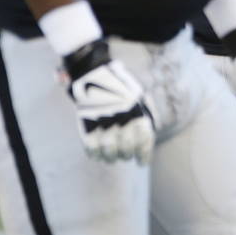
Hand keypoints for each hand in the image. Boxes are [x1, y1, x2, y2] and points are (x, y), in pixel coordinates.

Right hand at [62, 40, 155, 163]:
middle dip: (127, 155)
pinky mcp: (86, 123)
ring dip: (111, 158)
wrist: (93, 71)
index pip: (144, 139)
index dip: (143, 154)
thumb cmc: (119, 85)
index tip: (141, 162)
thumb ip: (144, 115)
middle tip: (126, 156)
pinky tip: (98, 155)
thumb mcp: (138, 96)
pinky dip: (95, 154)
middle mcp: (122, 117)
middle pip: (126, 148)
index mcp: (137, 109)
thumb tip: (149, 136)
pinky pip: (91, 147)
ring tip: (113, 158)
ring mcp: (103, 121)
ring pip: (109, 151)